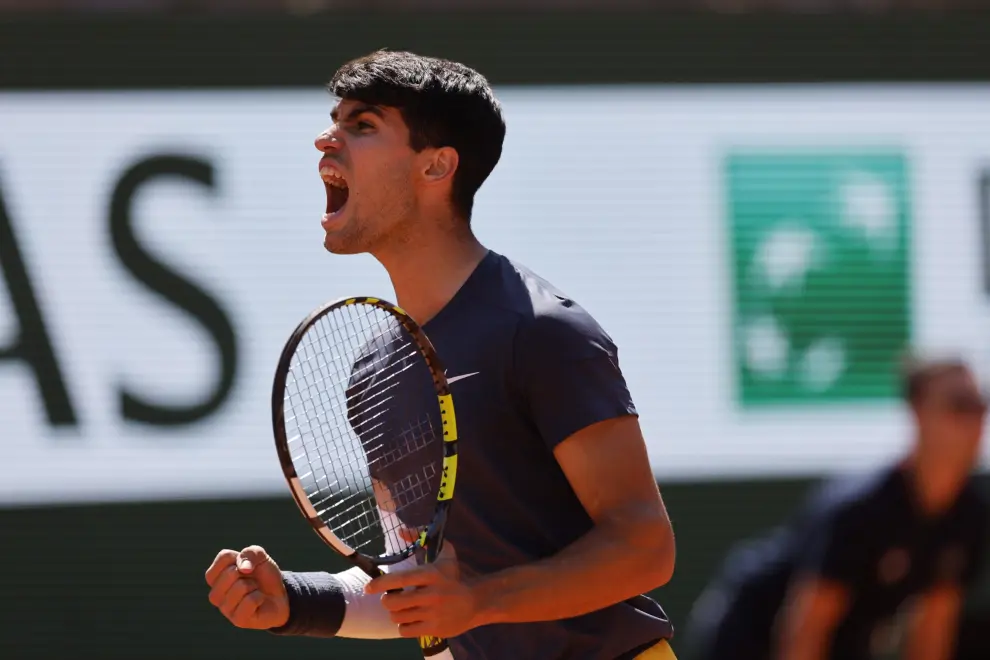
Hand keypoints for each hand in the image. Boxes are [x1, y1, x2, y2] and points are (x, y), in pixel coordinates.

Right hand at [205, 545, 289, 629]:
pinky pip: (250, 601)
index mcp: (216, 577)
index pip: (223, 557)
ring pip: (240, 587)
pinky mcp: (237, 620)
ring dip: (254, 586)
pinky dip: (259, 597)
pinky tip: (258, 601)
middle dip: (248, 573)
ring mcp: (225, 609)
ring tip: (254, 591)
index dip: (240, 557)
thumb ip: (250, 553)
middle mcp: (216, 594)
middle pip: (230, 573)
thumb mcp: (260, 558)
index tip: (247, 565)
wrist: (279, 597)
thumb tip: (243, 568)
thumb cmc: (263, 577)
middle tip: (252, 581)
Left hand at [365, 546, 482, 639]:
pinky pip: (405, 631)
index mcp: (432, 574)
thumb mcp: (445, 554)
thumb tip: (401, 531)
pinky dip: (403, 626)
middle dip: (387, 600)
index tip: (368, 588)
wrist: (476, 603)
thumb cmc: (454, 577)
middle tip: (391, 598)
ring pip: (397, 617)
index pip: (400, 579)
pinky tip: (411, 619)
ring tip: (404, 608)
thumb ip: (423, 538)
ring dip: (396, 613)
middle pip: (393, 602)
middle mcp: (431, 594)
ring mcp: (433, 614)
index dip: (380, 584)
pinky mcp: (435, 630)